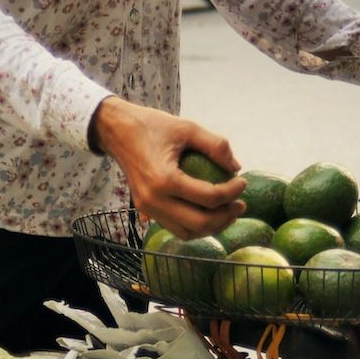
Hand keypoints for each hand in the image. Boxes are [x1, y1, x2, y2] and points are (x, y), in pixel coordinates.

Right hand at [90, 97, 246, 239]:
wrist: (117, 132)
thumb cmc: (152, 126)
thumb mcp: (187, 128)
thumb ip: (215, 145)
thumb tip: (236, 168)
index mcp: (164, 179)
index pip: (209, 197)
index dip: (233, 192)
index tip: (242, 181)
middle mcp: (154, 200)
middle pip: (200, 223)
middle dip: (226, 216)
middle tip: (241, 204)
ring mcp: (148, 208)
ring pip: (187, 232)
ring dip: (212, 227)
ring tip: (228, 212)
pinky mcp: (145, 210)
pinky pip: (175, 228)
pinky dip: (195, 226)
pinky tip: (209, 213)